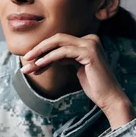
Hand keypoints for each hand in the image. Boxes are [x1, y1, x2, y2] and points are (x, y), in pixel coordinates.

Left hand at [20, 34, 134, 128]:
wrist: (109, 98)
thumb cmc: (94, 86)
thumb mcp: (77, 68)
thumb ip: (65, 59)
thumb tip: (45, 56)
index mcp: (88, 41)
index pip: (61, 41)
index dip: (44, 50)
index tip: (31, 60)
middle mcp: (91, 39)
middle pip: (58, 38)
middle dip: (40, 48)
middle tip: (26, 58)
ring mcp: (91, 44)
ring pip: (58, 43)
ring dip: (41, 53)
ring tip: (29, 64)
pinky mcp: (89, 52)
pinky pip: (63, 52)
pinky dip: (49, 57)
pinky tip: (39, 65)